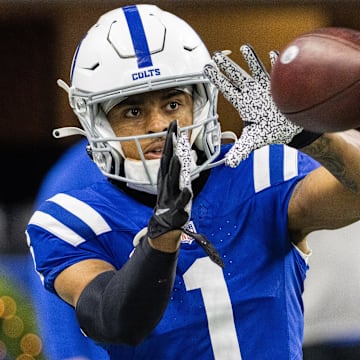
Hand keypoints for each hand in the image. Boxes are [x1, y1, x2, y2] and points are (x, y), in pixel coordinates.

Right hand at [147, 120, 223, 266]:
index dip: (170, 139)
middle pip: (168, 162)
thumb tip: (178, 152)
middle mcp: (167, 183)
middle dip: (170, 146)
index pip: (168, 154)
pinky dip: (183, 196)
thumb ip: (173, 168)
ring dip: (175, 169)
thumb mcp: (170, 183)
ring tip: (178, 157)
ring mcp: (171, 195)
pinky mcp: (176, 209)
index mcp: (166, 177)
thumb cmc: (169, 202)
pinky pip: (180, 202)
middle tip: (173, 130)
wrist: (164, 225)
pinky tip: (187, 190)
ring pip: (172, 180)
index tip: (173, 125)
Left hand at [203, 45, 302, 166]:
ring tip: (244, 48)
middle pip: (237, 76)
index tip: (205, 68)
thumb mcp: (253, 140)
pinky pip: (278, 72)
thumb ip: (241, 150)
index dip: (216, 79)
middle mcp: (252, 92)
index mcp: (243, 103)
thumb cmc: (269, 131)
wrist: (289, 128)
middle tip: (216, 55)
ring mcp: (267, 86)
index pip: (227, 89)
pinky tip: (273, 54)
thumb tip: (230, 164)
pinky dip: (276, 64)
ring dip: (251, 59)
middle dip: (227, 66)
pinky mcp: (281, 84)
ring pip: (256, 69)